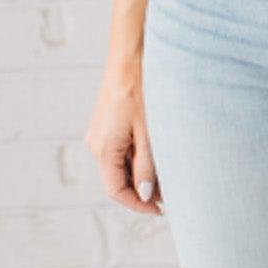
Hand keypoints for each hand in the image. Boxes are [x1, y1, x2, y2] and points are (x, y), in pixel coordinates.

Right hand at [83, 71, 163, 213]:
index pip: (116, 190)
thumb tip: (144, 194)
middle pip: (117, 180)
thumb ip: (146, 167)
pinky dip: (137, 159)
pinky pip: (121, 151)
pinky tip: (157, 156)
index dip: (138, 204)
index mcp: (103, 148)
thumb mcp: (149, 133)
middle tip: (170, 193)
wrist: (132, 57)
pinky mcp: (108, 125)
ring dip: (141, 175)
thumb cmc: (142, 90)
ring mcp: (101, 134)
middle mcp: (97, 143)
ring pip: (120, 166)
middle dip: (142, 190)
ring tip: (167, 175)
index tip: (161, 209)